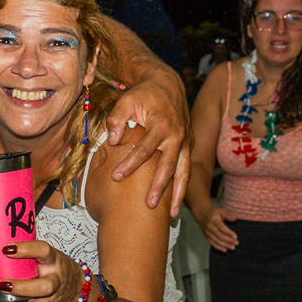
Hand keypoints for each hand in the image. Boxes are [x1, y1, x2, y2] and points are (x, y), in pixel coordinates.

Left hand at [0, 240, 85, 301]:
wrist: (76, 289)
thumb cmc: (53, 267)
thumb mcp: (45, 256)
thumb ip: (24, 254)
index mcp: (53, 261)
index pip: (44, 251)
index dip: (27, 249)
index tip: (7, 249)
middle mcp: (55, 281)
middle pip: (45, 287)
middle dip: (22, 288)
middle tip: (2, 284)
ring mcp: (51, 299)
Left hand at [103, 78, 189, 212]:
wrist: (167, 85)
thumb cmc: (144, 94)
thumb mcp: (127, 100)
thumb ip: (117, 118)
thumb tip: (113, 140)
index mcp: (162, 124)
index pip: (145, 149)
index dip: (130, 163)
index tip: (116, 177)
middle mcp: (178, 136)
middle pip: (169, 166)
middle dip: (159, 186)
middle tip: (148, 204)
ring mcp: (185, 143)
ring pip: (184, 173)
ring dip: (178, 194)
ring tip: (172, 216)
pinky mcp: (188, 147)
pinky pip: (186, 170)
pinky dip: (183, 188)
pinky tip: (176, 205)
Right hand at [195, 203, 238, 252]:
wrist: (201, 214)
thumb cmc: (213, 212)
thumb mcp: (221, 210)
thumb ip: (228, 214)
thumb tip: (235, 219)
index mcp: (213, 220)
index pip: (222, 228)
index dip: (229, 233)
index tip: (236, 237)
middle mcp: (209, 227)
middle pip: (220, 236)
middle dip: (229, 240)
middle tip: (236, 243)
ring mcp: (207, 232)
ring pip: (216, 241)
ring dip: (225, 245)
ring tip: (232, 247)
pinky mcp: (206, 236)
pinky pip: (212, 243)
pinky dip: (218, 247)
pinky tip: (225, 250)